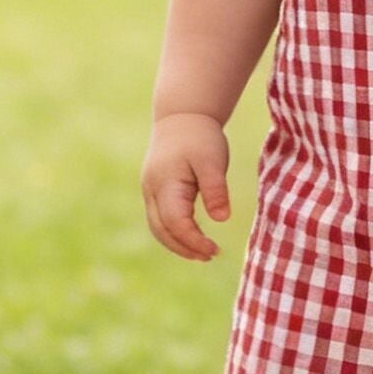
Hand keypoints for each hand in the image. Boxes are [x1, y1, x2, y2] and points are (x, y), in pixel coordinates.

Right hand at [141, 113, 230, 261]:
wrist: (181, 116)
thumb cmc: (199, 137)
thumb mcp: (212, 160)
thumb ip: (216, 189)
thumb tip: (222, 218)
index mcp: (165, 184)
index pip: (176, 223)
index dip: (194, 241)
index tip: (215, 250)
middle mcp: (152, 191)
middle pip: (162, 230)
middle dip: (184, 248)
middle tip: (210, 256)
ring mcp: (150, 191)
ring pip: (157, 227)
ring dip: (177, 244)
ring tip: (203, 254)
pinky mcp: (155, 191)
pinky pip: (160, 219)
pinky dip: (173, 233)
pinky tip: (192, 238)